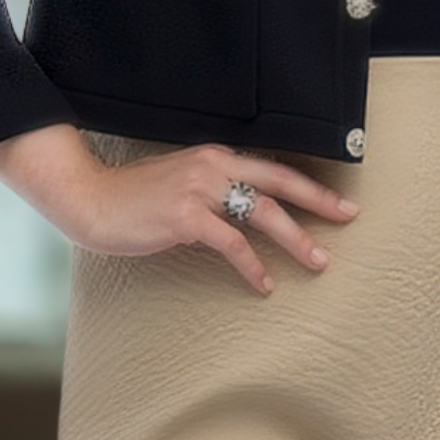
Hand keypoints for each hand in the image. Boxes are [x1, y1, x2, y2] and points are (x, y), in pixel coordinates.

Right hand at [77, 142, 359, 292]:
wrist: (89, 198)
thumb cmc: (131, 196)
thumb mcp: (180, 182)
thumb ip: (212, 189)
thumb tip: (243, 211)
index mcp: (215, 156)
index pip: (272, 168)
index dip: (309, 184)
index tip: (337, 199)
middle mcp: (213, 167)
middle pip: (279, 183)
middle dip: (319, 201)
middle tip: (349, 217)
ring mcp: (200, 190)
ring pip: (263, 214)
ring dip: (295, 240)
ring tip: (318, 261)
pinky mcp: (186, 216)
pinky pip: (232, 243)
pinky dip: (252, 266)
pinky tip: (264, 283)